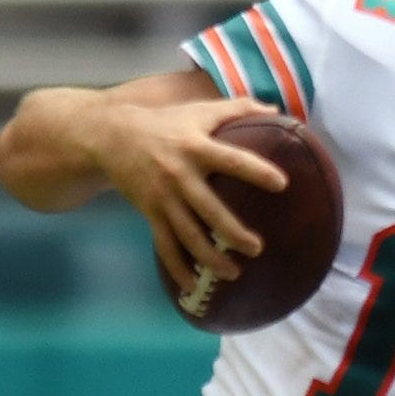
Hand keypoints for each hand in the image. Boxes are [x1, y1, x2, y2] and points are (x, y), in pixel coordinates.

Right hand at [92, 94, 287, 286]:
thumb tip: (277, 111)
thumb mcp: (200, 111)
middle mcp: (180, 175)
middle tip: (257, 248)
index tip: (282, 184)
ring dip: (210, 258)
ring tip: (234, 273)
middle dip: (233, 233)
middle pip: (210, 210)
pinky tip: (192, 286)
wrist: (113, 137)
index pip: (232, 160)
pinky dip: (178, 269)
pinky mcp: (150, 213)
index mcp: (197, 147)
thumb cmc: (166, 123)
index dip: (256, 171)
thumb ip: (239, 109)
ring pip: (188, 235)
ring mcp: (164, 198)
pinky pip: (165, 246)